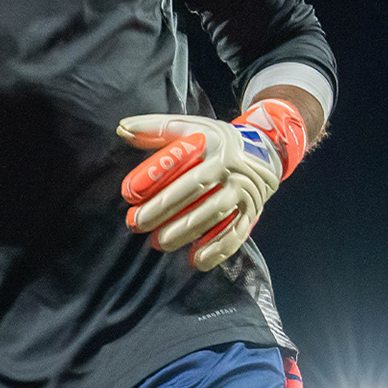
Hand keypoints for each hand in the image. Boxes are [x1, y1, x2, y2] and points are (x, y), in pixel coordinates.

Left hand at [116, 99, 307, 269]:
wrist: (265, 151)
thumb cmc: (217, 141)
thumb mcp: (191, 127)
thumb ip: (156, 128)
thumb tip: (122, 129)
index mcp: (215, 150)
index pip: (185, 174)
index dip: (159, 190)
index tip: (132, 201)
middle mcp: (232, 172)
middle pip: (197, 197)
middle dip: (167, 215)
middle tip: (139, 226)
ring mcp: (245, 194)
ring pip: (214, 216)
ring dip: (188, 233)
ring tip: (162, 244)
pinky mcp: (252, 213)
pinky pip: (236, 234)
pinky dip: (218, 250)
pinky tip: (198, 261)